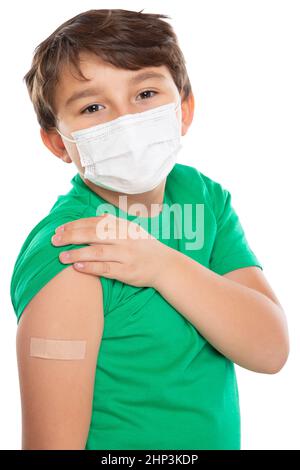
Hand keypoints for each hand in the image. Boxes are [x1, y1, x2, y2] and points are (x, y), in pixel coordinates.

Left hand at [51, 213, 171, 287]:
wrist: (165, 265)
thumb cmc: (145, 247)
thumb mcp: (132, 231)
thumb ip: (115, 224)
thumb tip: (96, 218)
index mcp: (123, 226)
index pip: (94, 223)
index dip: (75, 225)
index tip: (59, 229)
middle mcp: (124, 238)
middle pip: (93, 234)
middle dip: (71, 236)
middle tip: (54, 241)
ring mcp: (126, 255)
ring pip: (98, 252)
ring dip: (77, 253)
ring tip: (61, 257)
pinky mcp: (128, 271)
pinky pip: (106, 268)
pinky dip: (91, 267)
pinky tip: (77, 267)